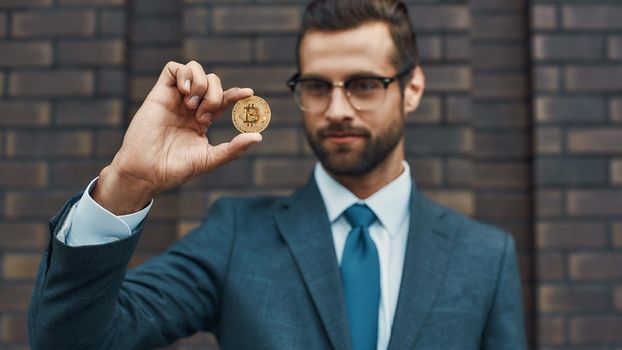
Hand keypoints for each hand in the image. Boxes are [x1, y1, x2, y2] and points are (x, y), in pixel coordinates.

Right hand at [93, 61, 261, 213]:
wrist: (147, 171)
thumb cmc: (176, 169)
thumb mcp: (210, 159)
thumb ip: (234, 148)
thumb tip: (258, 137)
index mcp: (202, 120)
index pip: (224, 100)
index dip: (236, 94)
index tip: (249, 94)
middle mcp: (190, 107)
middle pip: (213, 81)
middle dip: (215, 95)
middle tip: (203, 117)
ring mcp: (175, 99)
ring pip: (195, 70)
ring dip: (200, 84)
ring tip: (191, 106)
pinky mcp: (159, 93)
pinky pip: (173, 68)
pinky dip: (184, 73)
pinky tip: (184, 91)